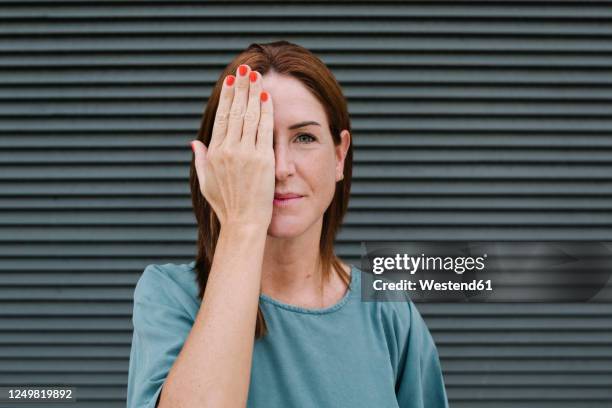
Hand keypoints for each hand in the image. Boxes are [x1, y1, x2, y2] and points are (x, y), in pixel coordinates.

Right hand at [191, 64, 274, 229]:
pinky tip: (268, 97)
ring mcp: (245, 154)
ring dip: (254, 93)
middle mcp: (228, 151)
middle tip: (246, 68)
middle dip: (241, 86)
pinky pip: (265, 130)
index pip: (222, 117)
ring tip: (258, 76)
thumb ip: (200, 160)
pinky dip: (266, 112)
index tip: (232, 80)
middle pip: (235, 110)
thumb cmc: (227, 207)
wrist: (243, 224)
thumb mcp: (207, 183)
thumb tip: (194, 142)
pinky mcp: (263, 160)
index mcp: (214, 153)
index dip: (228, 96)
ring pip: (250, 116)